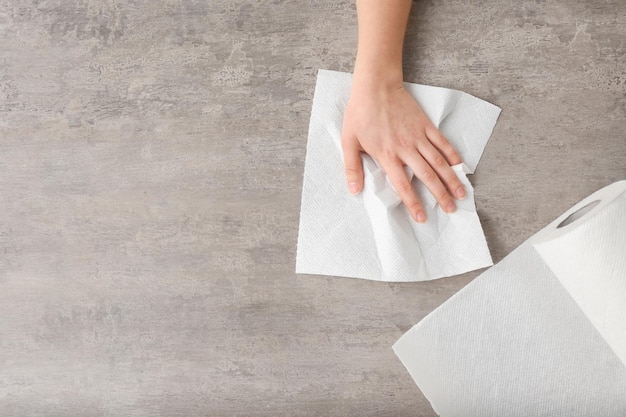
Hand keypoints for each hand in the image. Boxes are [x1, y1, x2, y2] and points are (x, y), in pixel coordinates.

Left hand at [341, 78, 465, 222]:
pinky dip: (452, 155)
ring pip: (438, 161)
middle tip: (451, 210)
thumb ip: (352, 167)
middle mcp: (405, 148)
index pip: (402, 184)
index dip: (413, 202)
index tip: (422, 217)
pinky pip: (442, 142)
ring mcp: (418, 136)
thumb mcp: (348, 141)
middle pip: (427, 176)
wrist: (375, 86)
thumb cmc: (360, 113)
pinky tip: (460, 167)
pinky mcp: (425, 125)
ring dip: (451, 179)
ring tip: (462, 194)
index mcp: (387, 154)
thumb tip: (354, 191)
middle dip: (440, 195)